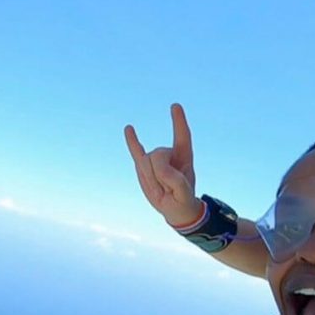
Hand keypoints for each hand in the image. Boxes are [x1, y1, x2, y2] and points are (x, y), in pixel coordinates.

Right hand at [124, 103, 200, 226]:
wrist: (176, 209)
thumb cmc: (183, 198)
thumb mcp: (183, 192)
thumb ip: (172, 178)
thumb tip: (155, 165)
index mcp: (184, 156)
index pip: (182, 135)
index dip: (178, 121)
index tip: (175, 106)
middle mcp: (170, 153)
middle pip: (159, 155)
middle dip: (161, 174)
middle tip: (169, 190)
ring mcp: (156, 159)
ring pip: (146, 162)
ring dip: (151, 180)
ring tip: (160, 190)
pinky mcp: (144, 166)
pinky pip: (136, 151)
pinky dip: (132, 141)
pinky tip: (129, 128)